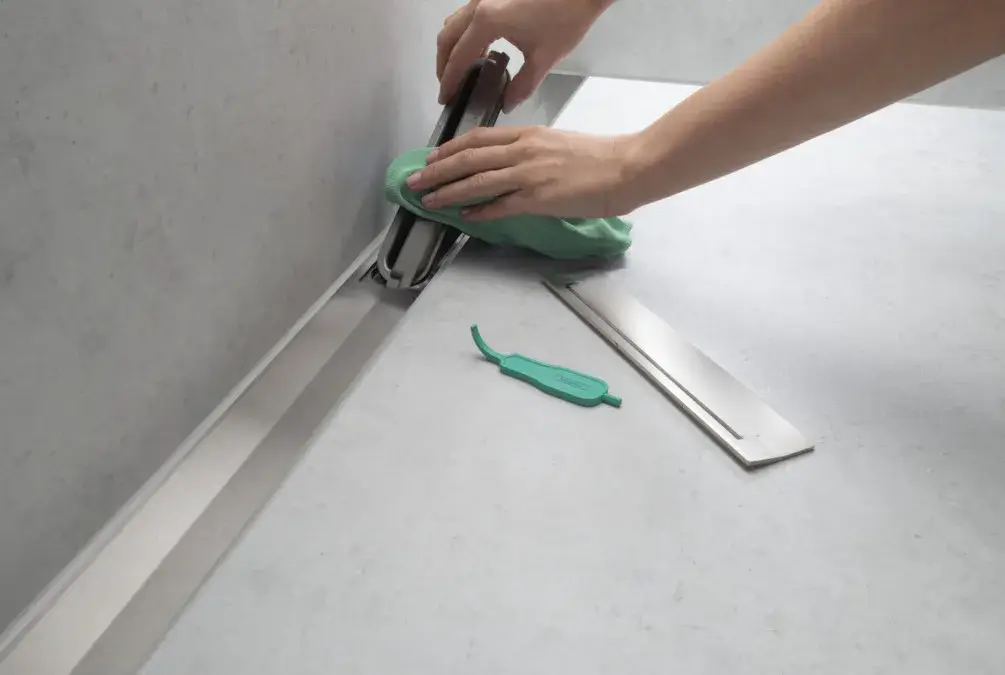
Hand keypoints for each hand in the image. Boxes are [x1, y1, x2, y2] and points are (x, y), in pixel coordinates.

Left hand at [406, 126, 640, 219]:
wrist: (627, 167)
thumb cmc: (599, 158)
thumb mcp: (558, 144)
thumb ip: (532, 152)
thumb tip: (511, 166)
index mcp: (528, 135)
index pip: (478, 139)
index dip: (449, 149)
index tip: (430, 159)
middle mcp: (523, 151)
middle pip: (468, 159)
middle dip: (436, 172)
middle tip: (414, 182)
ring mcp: (529, 174)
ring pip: (477, 181)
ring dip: (448, 192)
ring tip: (428, 201)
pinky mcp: (539, 198)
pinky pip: (501, 205)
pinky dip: (479, 211)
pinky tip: (463, 216)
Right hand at [437, 0, 611, 111]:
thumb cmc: (566, 16)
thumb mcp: (544, 58)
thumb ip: (522, 85)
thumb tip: (507, 103)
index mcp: (487, 21)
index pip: (458, 57)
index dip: (449, 81)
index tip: (446, 98)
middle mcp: (479, 4)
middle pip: (447, 37)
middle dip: (444, 65)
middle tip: (450, 86)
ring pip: (454, 23)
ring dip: (452, 47)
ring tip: (463, 70)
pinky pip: (467, 14)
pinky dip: (465, 33)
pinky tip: (481, 48)